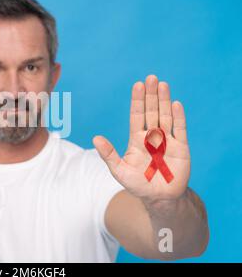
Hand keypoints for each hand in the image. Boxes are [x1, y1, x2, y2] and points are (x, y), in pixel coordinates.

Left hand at [93, 75, 190, 203]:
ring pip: (165, 116)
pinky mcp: (181, 147)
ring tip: (163, 84)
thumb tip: (95, 138)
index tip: (137, 85)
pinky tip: (175, 104)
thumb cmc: (138, 185)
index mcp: (137, 139)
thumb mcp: (120, 171)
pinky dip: (178, 117)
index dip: (137, 100)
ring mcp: (167, 140)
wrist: (159, 198)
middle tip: (151, 77)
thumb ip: (109, 154)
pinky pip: (180, 129)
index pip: (137, 115)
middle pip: (151, 111)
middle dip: (151, 95)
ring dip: (164, 100)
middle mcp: (152, 136)